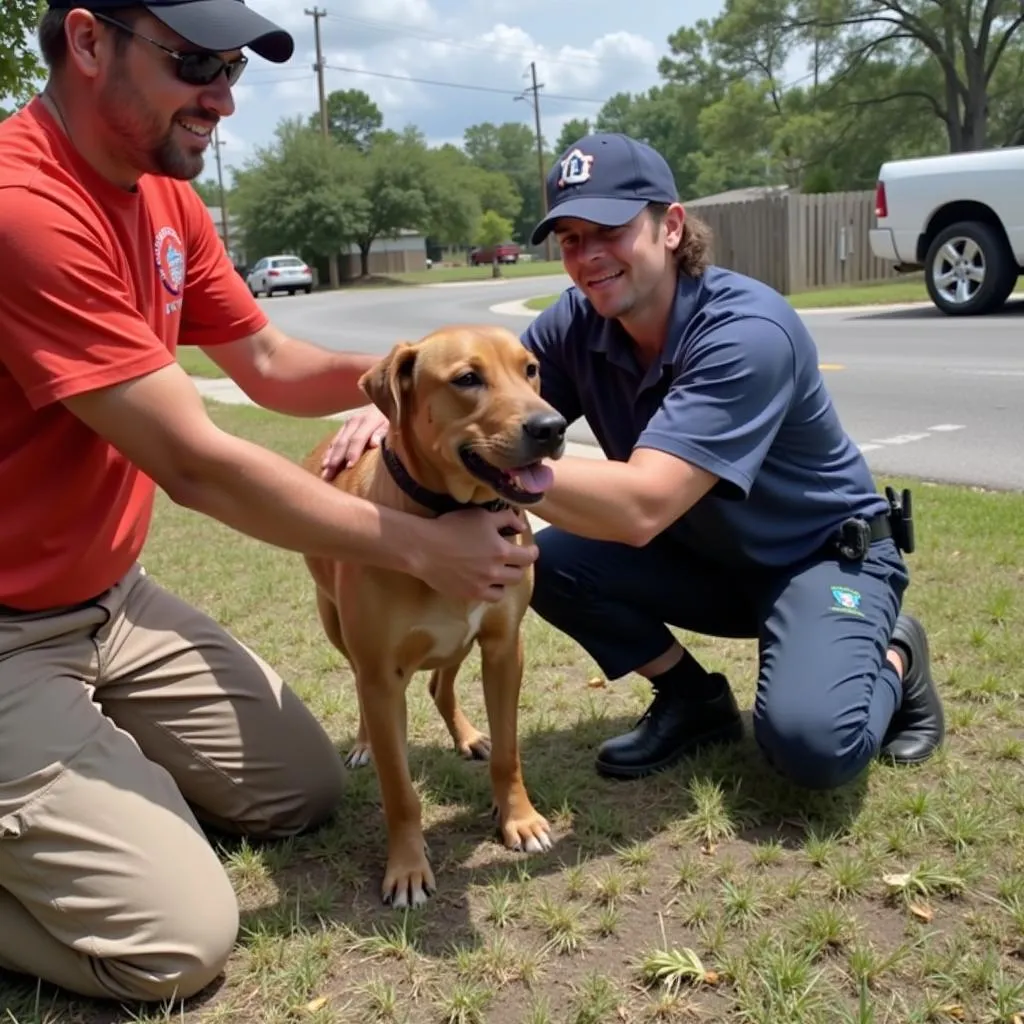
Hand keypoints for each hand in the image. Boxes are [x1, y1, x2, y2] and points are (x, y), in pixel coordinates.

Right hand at [321, 405, 388, 479]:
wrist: (387, 404)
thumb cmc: (392, 420)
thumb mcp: (392, 425)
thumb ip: (383, 434)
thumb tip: (374, 444)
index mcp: (370, 420)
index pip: (358, 438)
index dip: (353, 452)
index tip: (349, 466)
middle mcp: (356, 420)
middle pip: (344, 441)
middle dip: (336, 458)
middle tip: (329, 473)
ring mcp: (348, 424)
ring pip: (336, 441)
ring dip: (329, 456)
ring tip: (324, 470)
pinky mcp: (344, 427)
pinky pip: (334, 440)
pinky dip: (329, 451)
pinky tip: (324, 461)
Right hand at [412, 507, 537, 601]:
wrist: (425, 548)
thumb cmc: (453, 527)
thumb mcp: (482, 516)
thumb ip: (505, 519)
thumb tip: (521, 525)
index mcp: (501, 551)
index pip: (528, 557)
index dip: (532, 552)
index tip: (530, 550)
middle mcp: (495, 572)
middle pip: (518, 575)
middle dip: (518, 566)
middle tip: (513, 560)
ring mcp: (482, 586)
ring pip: (505, 589)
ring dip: (505, 580)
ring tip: (499, 573)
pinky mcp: (469, 595)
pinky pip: (489, 598)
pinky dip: (492, 591)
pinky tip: (486, 583)